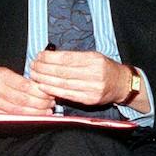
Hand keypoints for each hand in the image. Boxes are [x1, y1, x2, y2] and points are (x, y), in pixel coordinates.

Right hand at [0, 66, 54, 115]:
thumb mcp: (4, 72)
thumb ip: (21, 79)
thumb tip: (43, 88)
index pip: (25, 86)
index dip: (40, 92)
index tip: (50, 94)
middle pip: (23, 100)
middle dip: (40, 104)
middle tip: (51, 104)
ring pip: (18, 111)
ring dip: (35, 113)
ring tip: (46, 111)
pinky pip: (10, 118)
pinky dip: (25, 119)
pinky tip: (34, 118)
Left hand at [29, 49, 143, 110]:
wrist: (122, 84)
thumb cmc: (105, 68)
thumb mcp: (93, 56)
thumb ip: (74, 57)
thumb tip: (49, 57)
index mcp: (94, 59)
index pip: (67, 58)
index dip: (50, 57)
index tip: (39, 56)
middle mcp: (94, 74)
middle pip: (63, 71)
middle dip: (44, 69)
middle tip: (33, 66)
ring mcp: (93, 88)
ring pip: (63, 84)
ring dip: (45, 80)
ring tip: (35, 76)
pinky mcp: (90, 100)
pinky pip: (68, 95)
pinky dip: (54, 91)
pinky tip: (44, 87)